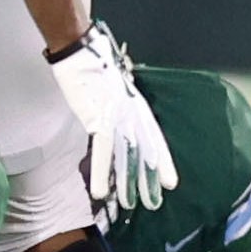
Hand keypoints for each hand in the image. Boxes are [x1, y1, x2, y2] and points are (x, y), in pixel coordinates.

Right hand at [46, 21, 176, 216]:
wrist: (80, 47)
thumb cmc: (96, 61)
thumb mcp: (114, 83)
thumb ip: (121, 100)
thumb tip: (121, 111)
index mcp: (136, 106)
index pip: (154, 139)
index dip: (162, 161)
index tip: (171, 181)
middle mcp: (132, 114)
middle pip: (146, 151)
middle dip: (152, 177)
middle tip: (158, 200)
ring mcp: (117, 117)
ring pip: (127, 156)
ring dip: (129, 182)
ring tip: (134, 204)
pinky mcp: (97, 119)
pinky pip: (102, 151)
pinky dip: (101, 172)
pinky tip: (100, 190)